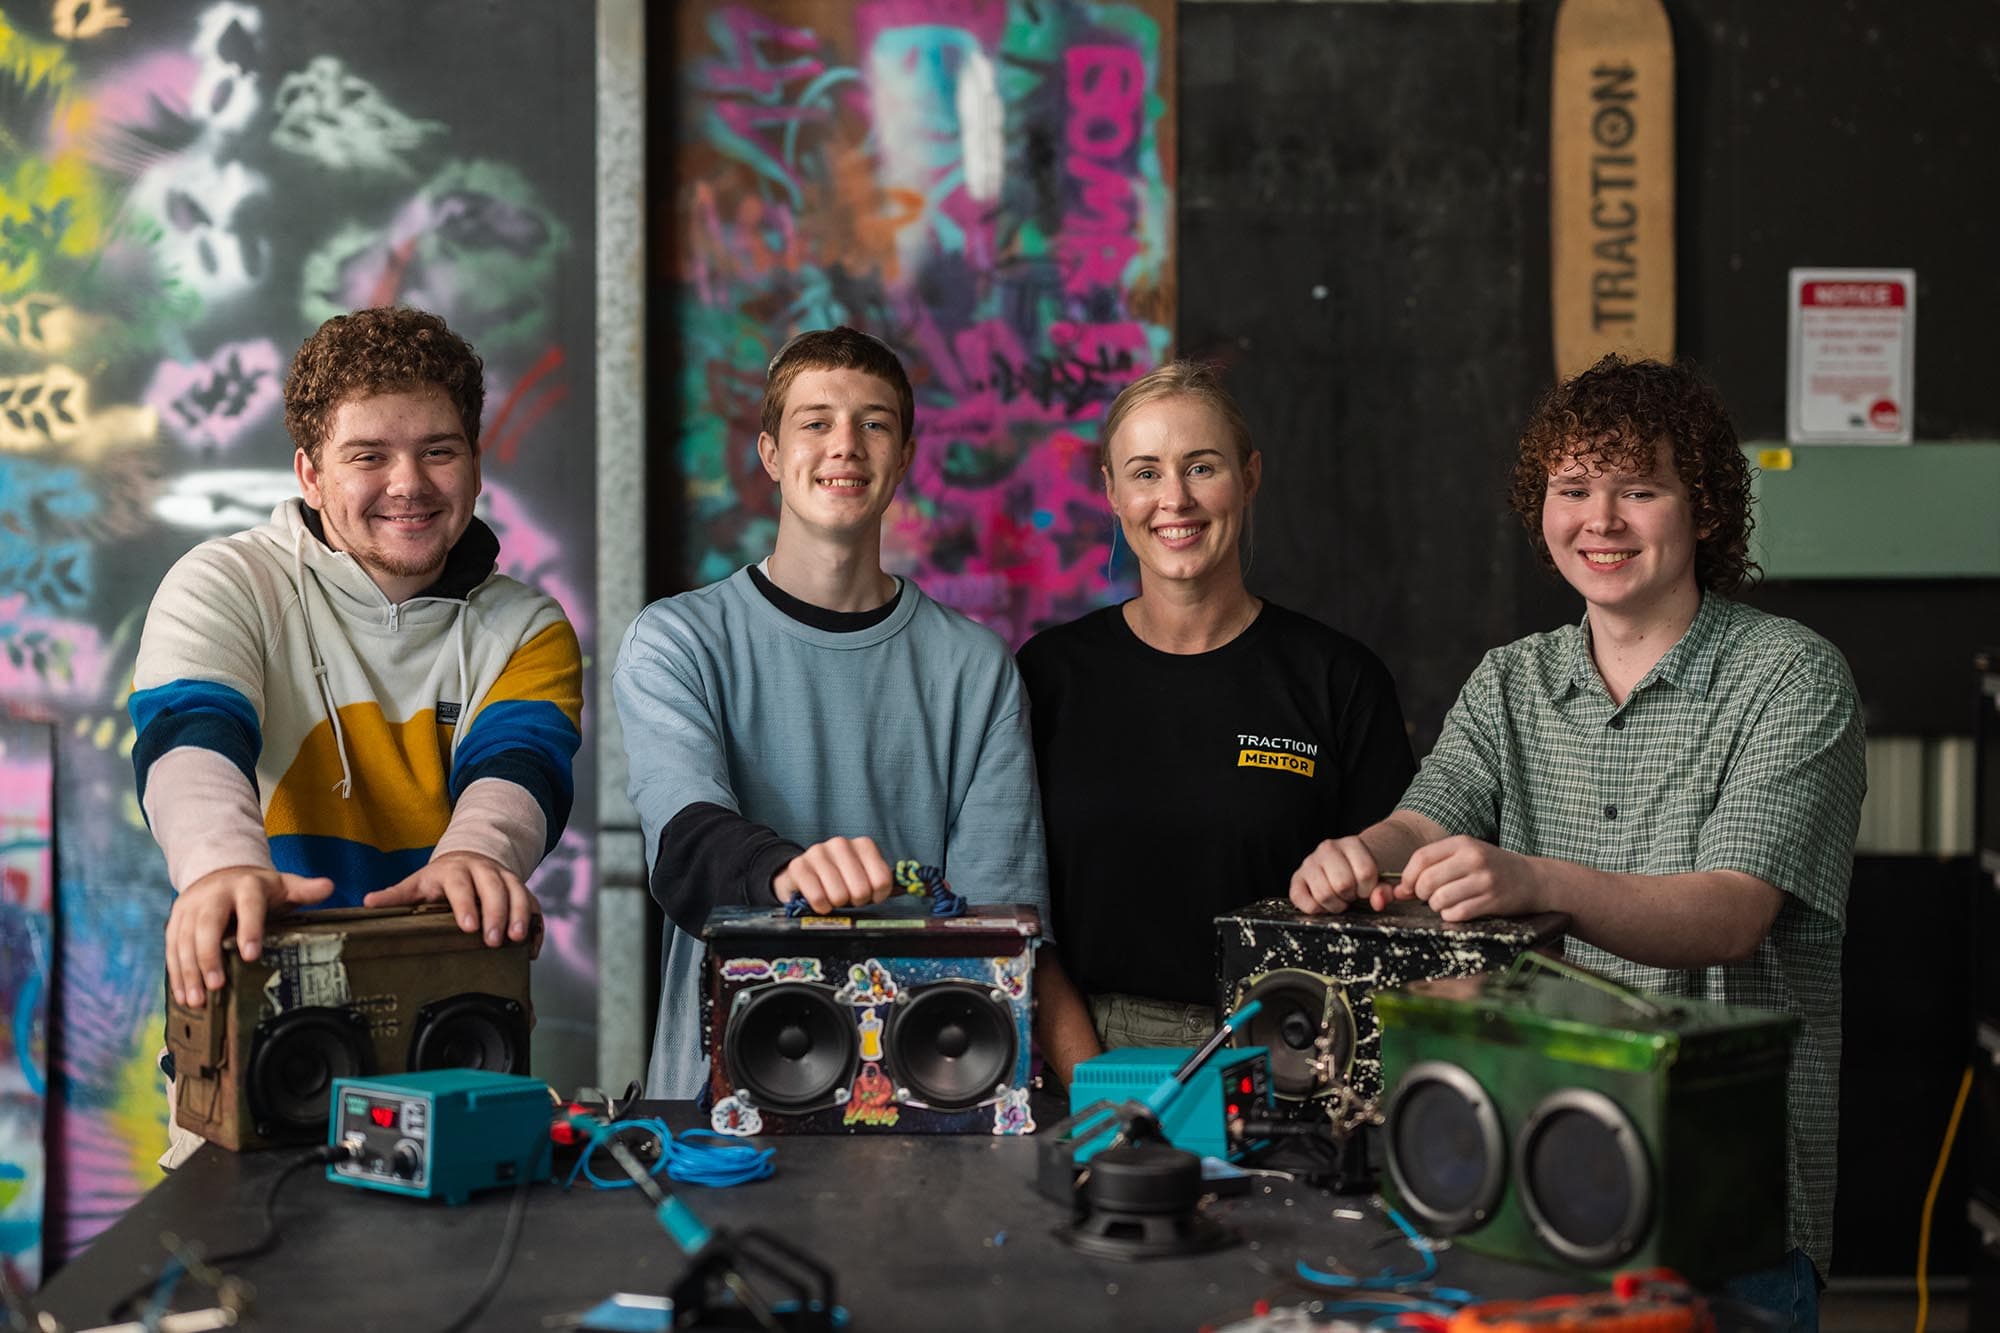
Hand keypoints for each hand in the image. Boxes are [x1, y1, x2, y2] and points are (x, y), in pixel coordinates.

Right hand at [167, 866, 335, 1007]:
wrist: (220, 872)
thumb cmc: (258, 888)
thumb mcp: (283, 885)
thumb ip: (304, 890)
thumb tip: (328, 887)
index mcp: (246, 887)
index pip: (248, 907)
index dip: (249, 929)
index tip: (251, 955)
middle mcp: (214, 895)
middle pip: (207, 924)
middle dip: (209, 956)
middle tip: (216, 985)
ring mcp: (191, 907)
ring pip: (184, 939)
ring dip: (189, 971)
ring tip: (197, 1000)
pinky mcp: (176, 920)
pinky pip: (171, 947)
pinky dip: (176, 972)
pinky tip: (183, 995)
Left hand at [364, 851, 539, 950]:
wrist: (468, 859)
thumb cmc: (439, 879)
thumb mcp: (416, 884)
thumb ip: (395, 896)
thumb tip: (368, 903)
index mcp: (455, 870)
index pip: (462, 885)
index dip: (467, 905)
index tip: (468, 927)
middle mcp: (484, 871)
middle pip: (495, 888)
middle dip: (497, 913)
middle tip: (494, 940)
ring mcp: (505, 878)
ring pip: (518, 892)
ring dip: (520, 915)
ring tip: (519, 939)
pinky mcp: (520, 889)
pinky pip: (533, 903)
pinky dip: (536, 923)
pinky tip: (532, 945)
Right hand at [773, 836, 892, 913]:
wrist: (804, 876)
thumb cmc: (841, 880)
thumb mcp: (865, 878)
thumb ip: (880, 883)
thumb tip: (889, 894)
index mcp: (863, 844)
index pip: (882, 881)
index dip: (876, 896)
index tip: (870, 896)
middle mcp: (841, 844)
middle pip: (861, 890)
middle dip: (855, 901)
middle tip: (848, 898)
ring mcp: (818, 852)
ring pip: (839, 896)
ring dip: (837, 904)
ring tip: (833, 898)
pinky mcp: (798, 866)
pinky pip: (818, 898)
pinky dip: (821, 907)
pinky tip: (821, 902)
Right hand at [1289, 836, 1399, 913]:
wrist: (1347, 865)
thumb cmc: (1364, 873)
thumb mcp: (1380, 879)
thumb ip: (1384, 891)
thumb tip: (1378, 902)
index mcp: (1352, 844)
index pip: (1365, 873)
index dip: (1368, 889)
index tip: (1366, 888)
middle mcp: (1328, 848)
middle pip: (1342, 884)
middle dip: (1351, 896)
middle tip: (1351, 894)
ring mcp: (1309, 861)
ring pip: (1323, 894)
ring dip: (1335, 905)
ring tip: (1339, 898)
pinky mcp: (1296, 877)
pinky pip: (1301, 900)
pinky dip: (1316, 909)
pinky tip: (1325, 903)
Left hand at [1403, 836, 1541, 920]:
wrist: (1532, 879)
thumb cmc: (1490, 867)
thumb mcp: (1464, 856)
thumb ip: (1432, 867)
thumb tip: (1398, 891)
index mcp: (1463, 843)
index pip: (1421, 858)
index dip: (1408, 877)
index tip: (1407, 888)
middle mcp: (1473, 859)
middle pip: (1427, 881)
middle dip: (1421, 894)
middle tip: (1429, 896)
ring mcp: (1484, 880)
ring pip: (1440, 899)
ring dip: (1437, 906)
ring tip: (1446, 902)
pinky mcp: (1492, 901)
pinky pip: (1456, 914)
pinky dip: (1451, 915)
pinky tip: (1459, 909)